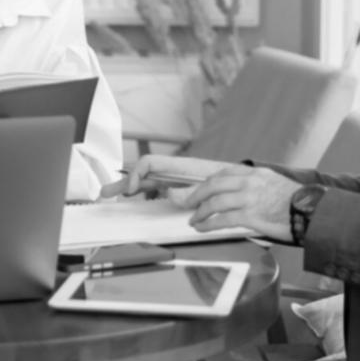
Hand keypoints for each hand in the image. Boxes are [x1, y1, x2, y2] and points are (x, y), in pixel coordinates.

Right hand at [99, 155, 235, 197]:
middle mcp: (177, 172)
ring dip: (130, 187)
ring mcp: (179, 181)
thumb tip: (170, 194)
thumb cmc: (236, 183)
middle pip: (144, 173)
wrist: (254, 187)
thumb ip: (193, 191)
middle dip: (124, 181)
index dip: (136, 175)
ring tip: (113, 193)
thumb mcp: (216, 187)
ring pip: (149, 182)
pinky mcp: (183, 190)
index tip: (131, 191)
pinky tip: (136, 196)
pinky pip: (158, 189)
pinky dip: (144, 192)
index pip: (151, 164)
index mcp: (183, 167)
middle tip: (105, 192)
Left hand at [184, 166, 300, 241]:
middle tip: (187, 202)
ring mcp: (248, 198)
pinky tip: (202, 228)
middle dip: (196, 194)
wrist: (313, 212)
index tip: (200, 189)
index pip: (224, 173)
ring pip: (214, 202)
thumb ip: (258, 186)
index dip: (208, 182)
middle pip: (213, 185)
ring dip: (200, 211)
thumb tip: (243, 196)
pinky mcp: (250, 215)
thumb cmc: (298, 202)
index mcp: (255, 173)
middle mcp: (249, 182)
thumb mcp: (276, 183)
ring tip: (193, 219)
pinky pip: (222, 219)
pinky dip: (208, 224)